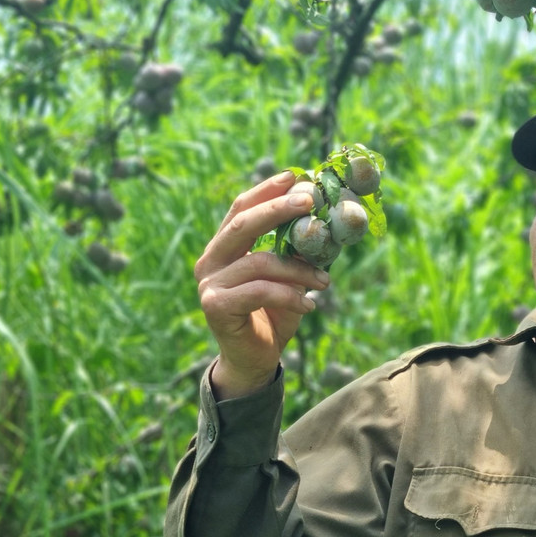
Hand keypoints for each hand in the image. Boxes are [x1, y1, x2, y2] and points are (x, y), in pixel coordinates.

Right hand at [194, 171, 330, 399]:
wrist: (255, 360)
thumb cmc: (273, 314)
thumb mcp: (288, 278)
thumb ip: (295, 252)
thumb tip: (326, 220)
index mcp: (224, 248)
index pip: (240, 209)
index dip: (266, 191)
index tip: (294, 176)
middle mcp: (210, 261)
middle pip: (243, 225)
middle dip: (278, 209)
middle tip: (310, 201)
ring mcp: (209, 284)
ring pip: (260, 263)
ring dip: (300, 270)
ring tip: (326, 281)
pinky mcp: (215, 306)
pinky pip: (260, 291)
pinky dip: (290, 295)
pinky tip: (309, 306)